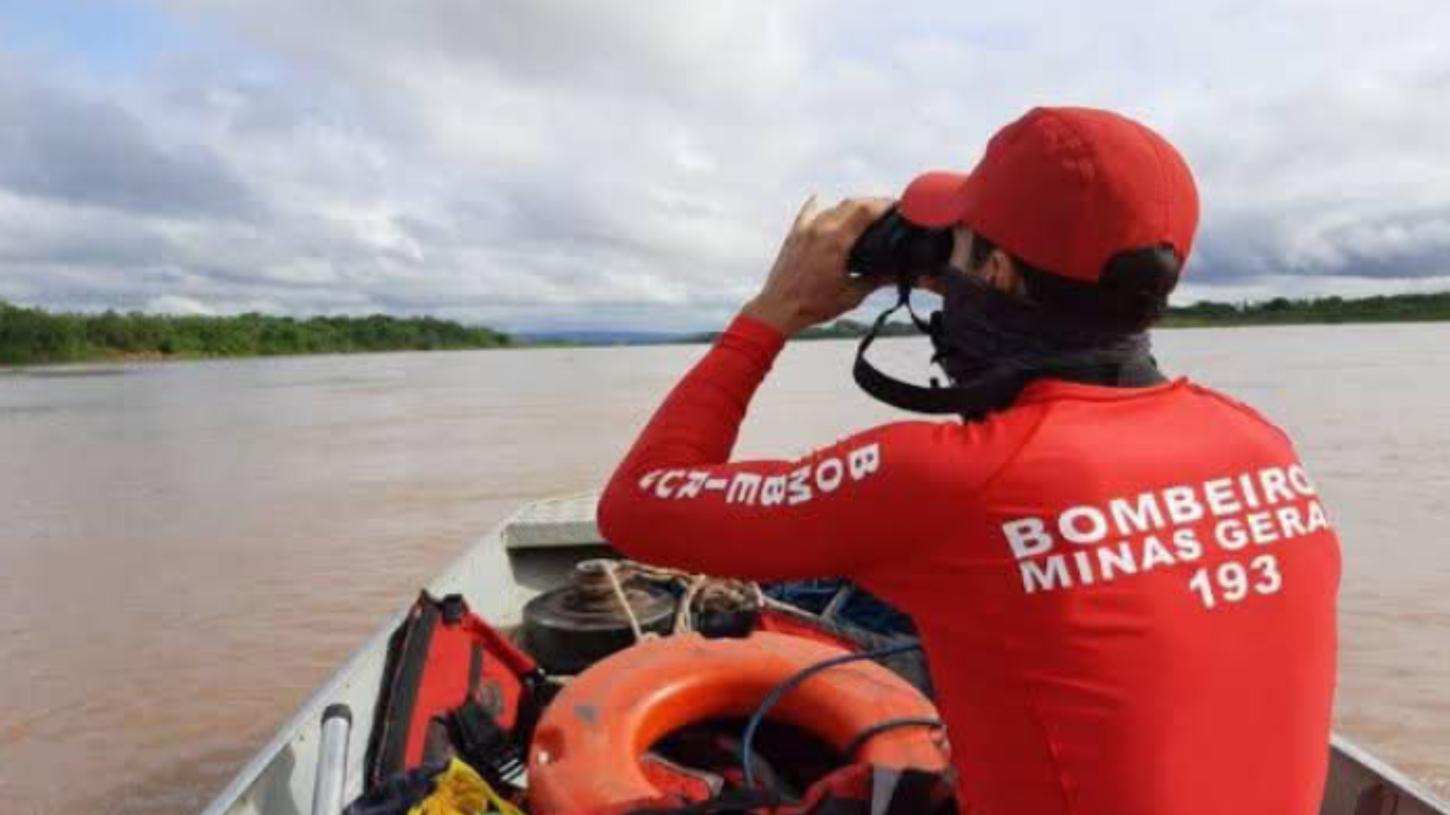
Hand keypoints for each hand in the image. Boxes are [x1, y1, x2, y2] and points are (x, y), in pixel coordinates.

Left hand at [742, 196, 894, 336]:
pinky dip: (818, 205)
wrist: (779, 309)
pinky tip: (821, 198)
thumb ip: (876, 280)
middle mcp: (820, 229)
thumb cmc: (813, 305)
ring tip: (864, 213)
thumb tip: (897, 274)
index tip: (898, 205)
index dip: (885, 204)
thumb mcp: (852, 295)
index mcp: (837, 242)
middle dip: (873, 203)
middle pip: (852, 203)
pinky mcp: (794, 235)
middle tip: (887, 210)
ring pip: (833, 207)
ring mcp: (805, 230)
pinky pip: (808, 212)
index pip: (866, 210)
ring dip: (851, 206)